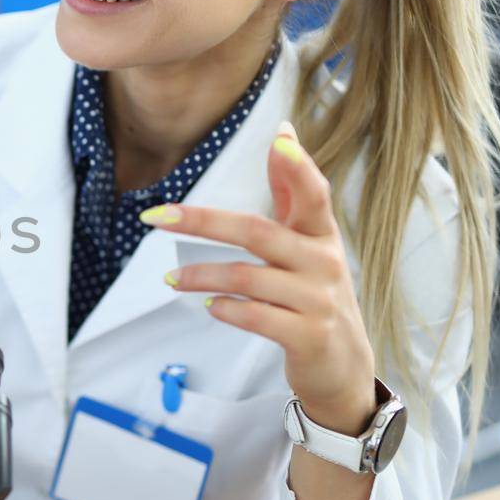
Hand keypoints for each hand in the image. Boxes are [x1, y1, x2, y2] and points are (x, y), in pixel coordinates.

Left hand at [148, 121, 376, 433]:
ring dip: (202, 276)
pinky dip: (228, 309)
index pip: (313, 193)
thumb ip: (292, 194)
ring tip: (172, 279)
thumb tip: (283, 133)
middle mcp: (324, 262)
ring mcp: (318, 301)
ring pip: (249, 277)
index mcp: (321, 235)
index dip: (298, 167)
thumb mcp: (309, 244)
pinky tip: (210, 306)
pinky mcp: (309, 337)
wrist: (344, 366)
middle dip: (202, 221)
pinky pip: (258, 317)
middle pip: (258, 232)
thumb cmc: (314, 295)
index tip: (279, 140)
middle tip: (156, 217)